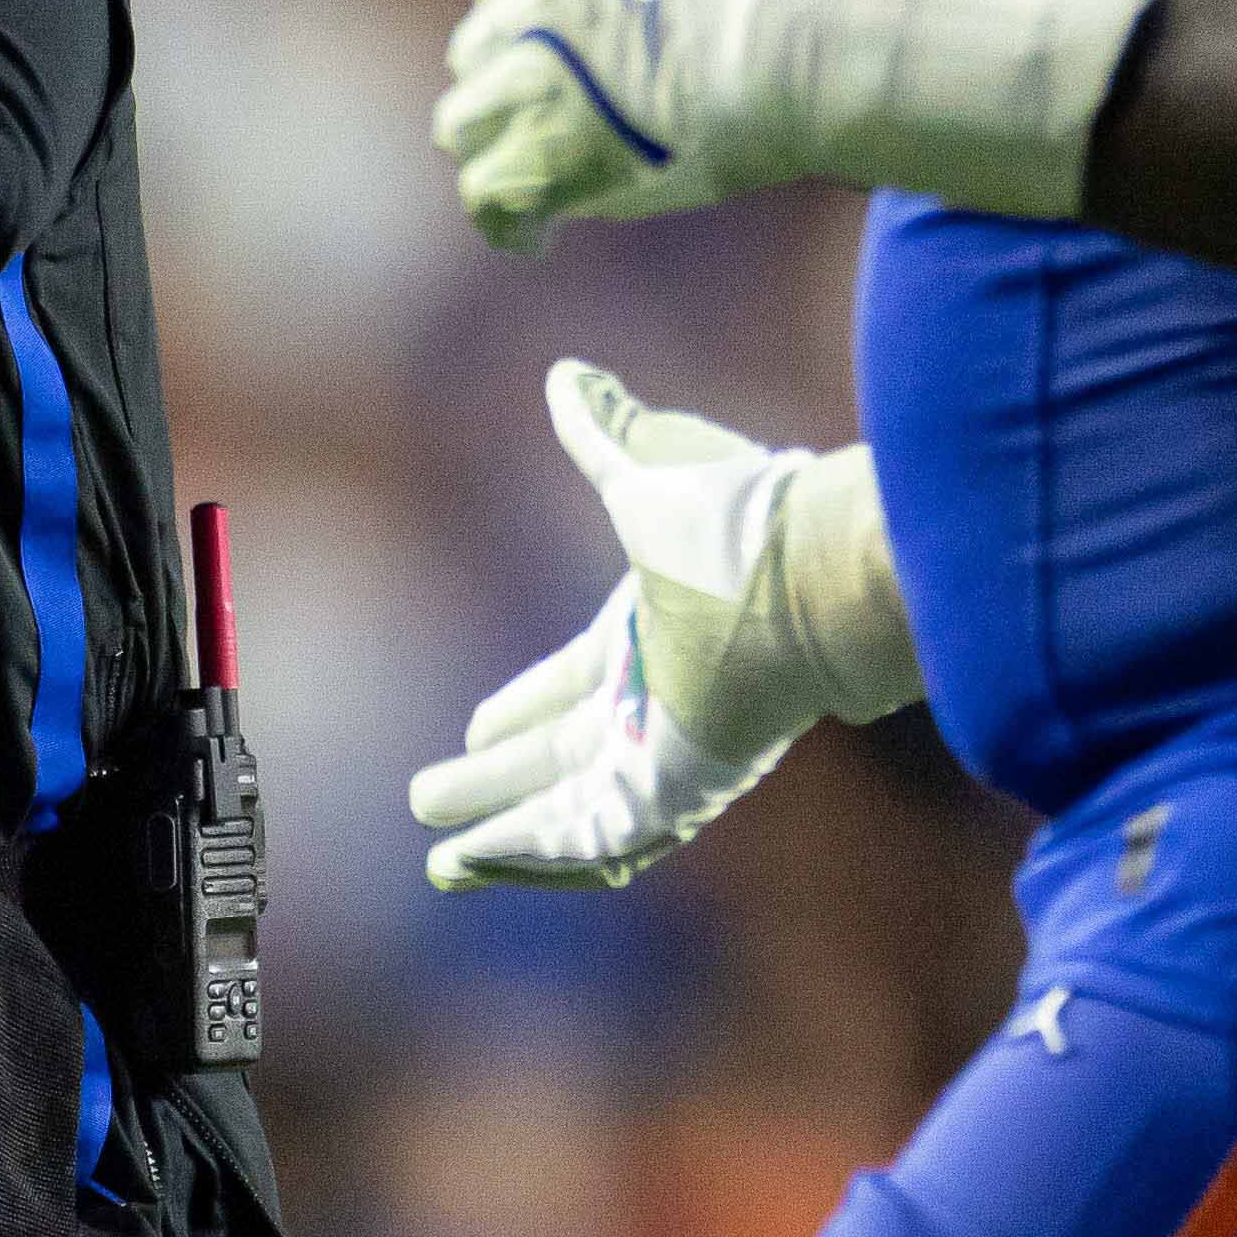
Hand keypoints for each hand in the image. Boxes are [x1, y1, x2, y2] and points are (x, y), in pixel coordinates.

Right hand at [408, 361, 925, 887]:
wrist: (808, 571)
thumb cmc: (738, 518)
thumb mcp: (646, 468)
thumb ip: (604, 432)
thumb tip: (567, 375)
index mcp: (654, 630)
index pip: (574, 683)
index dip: (521, 706)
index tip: (475, 726)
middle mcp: (665, 697)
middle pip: (564, 755)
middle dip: (498, 781)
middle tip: (428, 798)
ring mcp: (674, 749)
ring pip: (573, 808)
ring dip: (505, 831)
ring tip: (441, 856)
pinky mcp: (676, 790)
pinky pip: (597, 840)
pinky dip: (536, 855)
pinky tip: (476, 861)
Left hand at [432, 0, 1155, 250]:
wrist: (797, 40)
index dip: (521, 21)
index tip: (546, 50)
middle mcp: (531, 14)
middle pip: (473, 57)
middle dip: (503, 87)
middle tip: (542, 121)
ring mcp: (531, 89)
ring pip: (463, 129)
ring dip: (495, 153)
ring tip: (530, 187)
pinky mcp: (549, 162)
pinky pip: (492, 202)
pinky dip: (510, 225)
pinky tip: (535, 242)